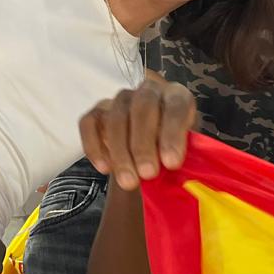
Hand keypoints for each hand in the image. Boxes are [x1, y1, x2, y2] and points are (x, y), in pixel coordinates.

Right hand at [79, 75, 196, 190]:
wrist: (150, 151)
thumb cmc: (172, 150)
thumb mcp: (184, 152)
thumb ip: (182, 157)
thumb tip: (180, 175)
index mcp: (177, 96)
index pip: (176, 106)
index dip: (173, 134)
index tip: (172, 163)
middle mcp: (149, 91)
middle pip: (142, 108)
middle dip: (144, 144)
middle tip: (148, 174)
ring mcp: (121, 100)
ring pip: (116, 118)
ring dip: (121, 152)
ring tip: (129, 182)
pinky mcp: (98, 111)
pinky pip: (89, 123)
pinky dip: (94, 146)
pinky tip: (104, 168)